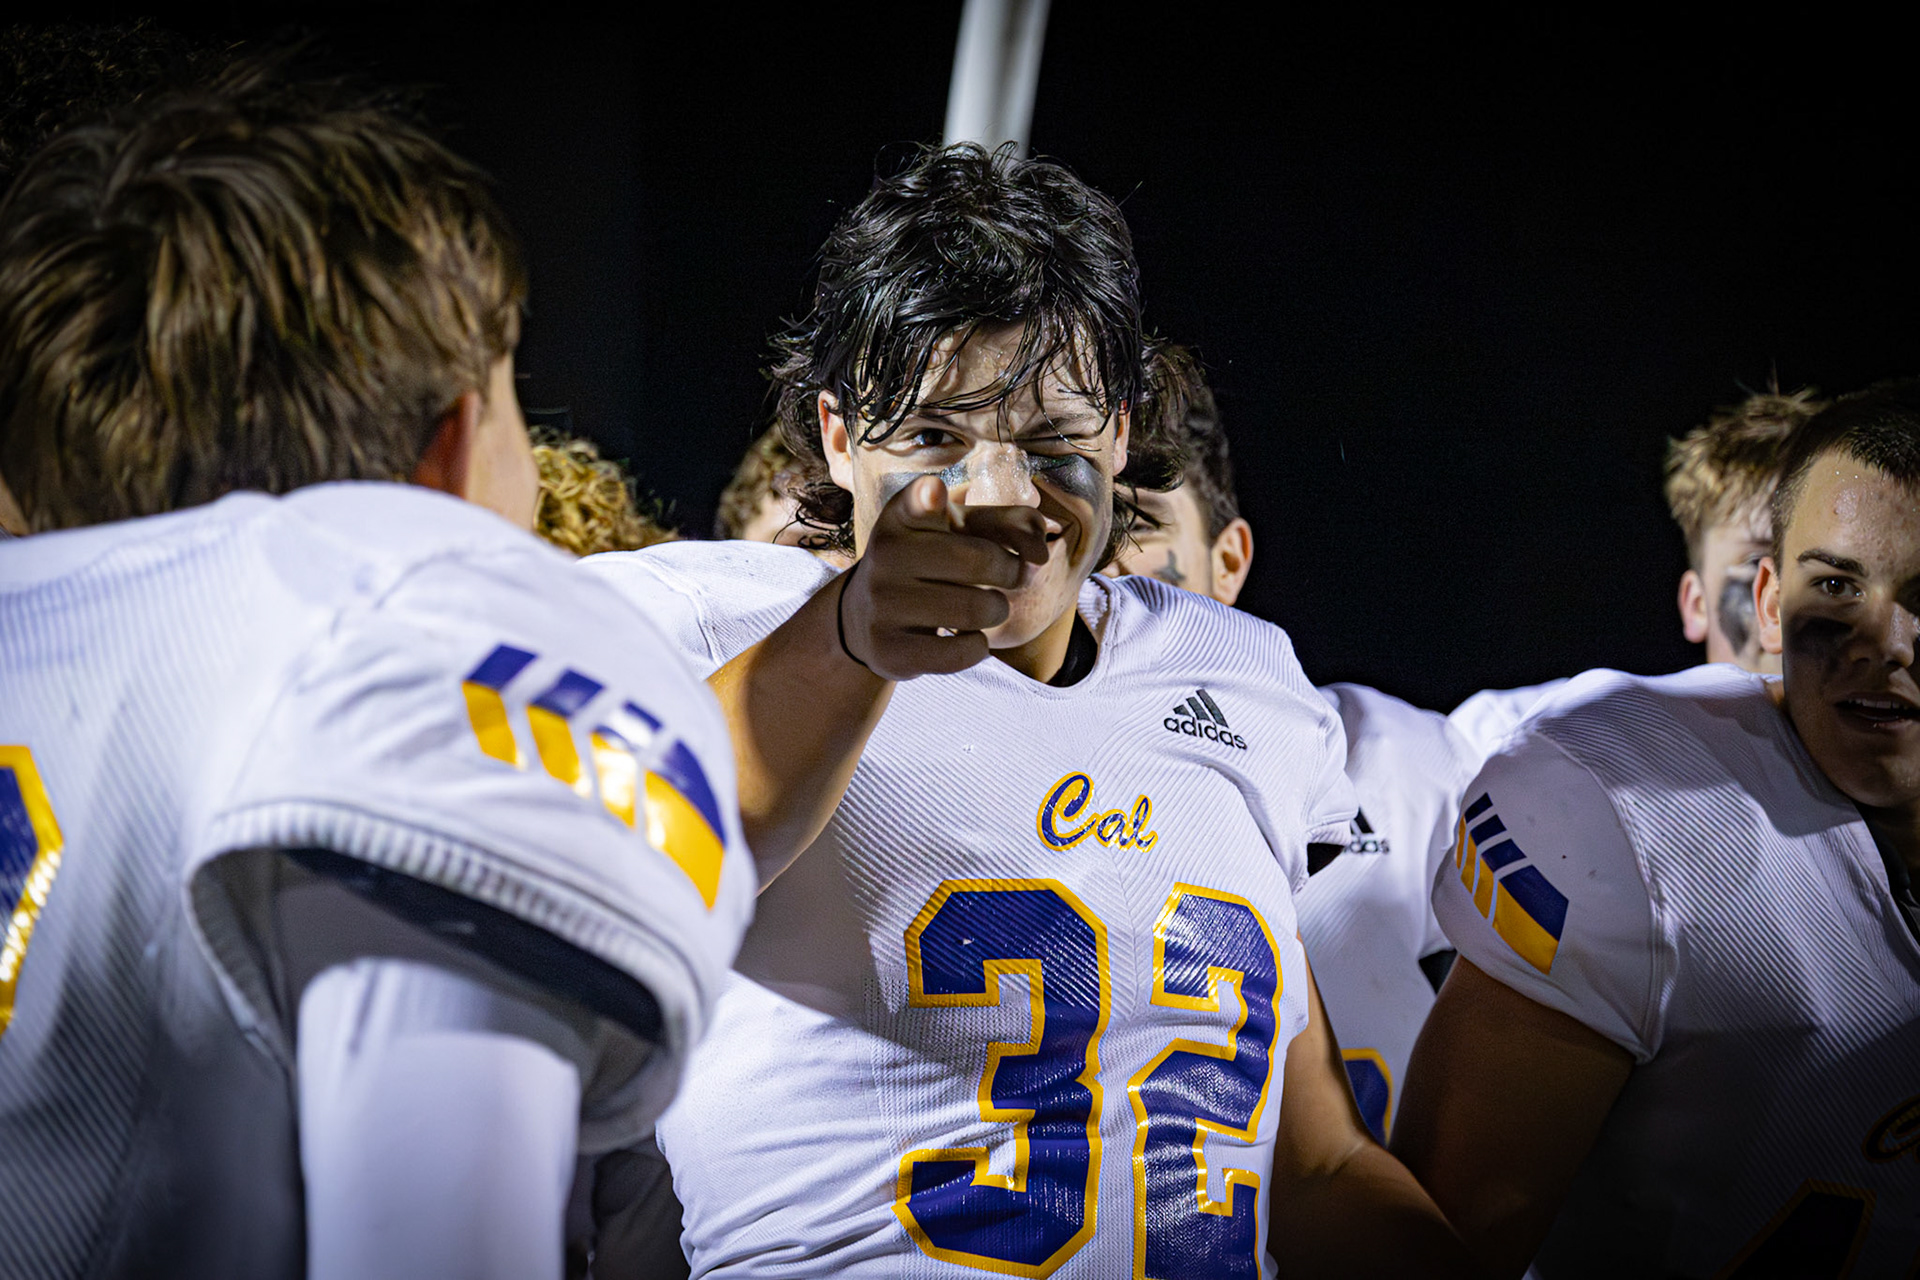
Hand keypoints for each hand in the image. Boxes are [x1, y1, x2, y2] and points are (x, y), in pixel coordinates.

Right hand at [836, 476, 1048, 679]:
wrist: (869, 616)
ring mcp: (881, 604)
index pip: (916, 502)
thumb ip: (1012, 525)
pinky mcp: (888, 650)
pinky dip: (979, 647)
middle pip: (980, 560)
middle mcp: (885, 555)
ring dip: (997, 610)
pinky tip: (968, 638)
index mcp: (903, 517)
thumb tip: (1040, 553)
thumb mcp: (964, 531)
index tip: (935, 492)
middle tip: (1011, 575)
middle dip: (1011, 571)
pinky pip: (962, 653)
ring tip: (988, 607)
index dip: (928, 497)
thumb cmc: (933, 563)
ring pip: (977, 610)